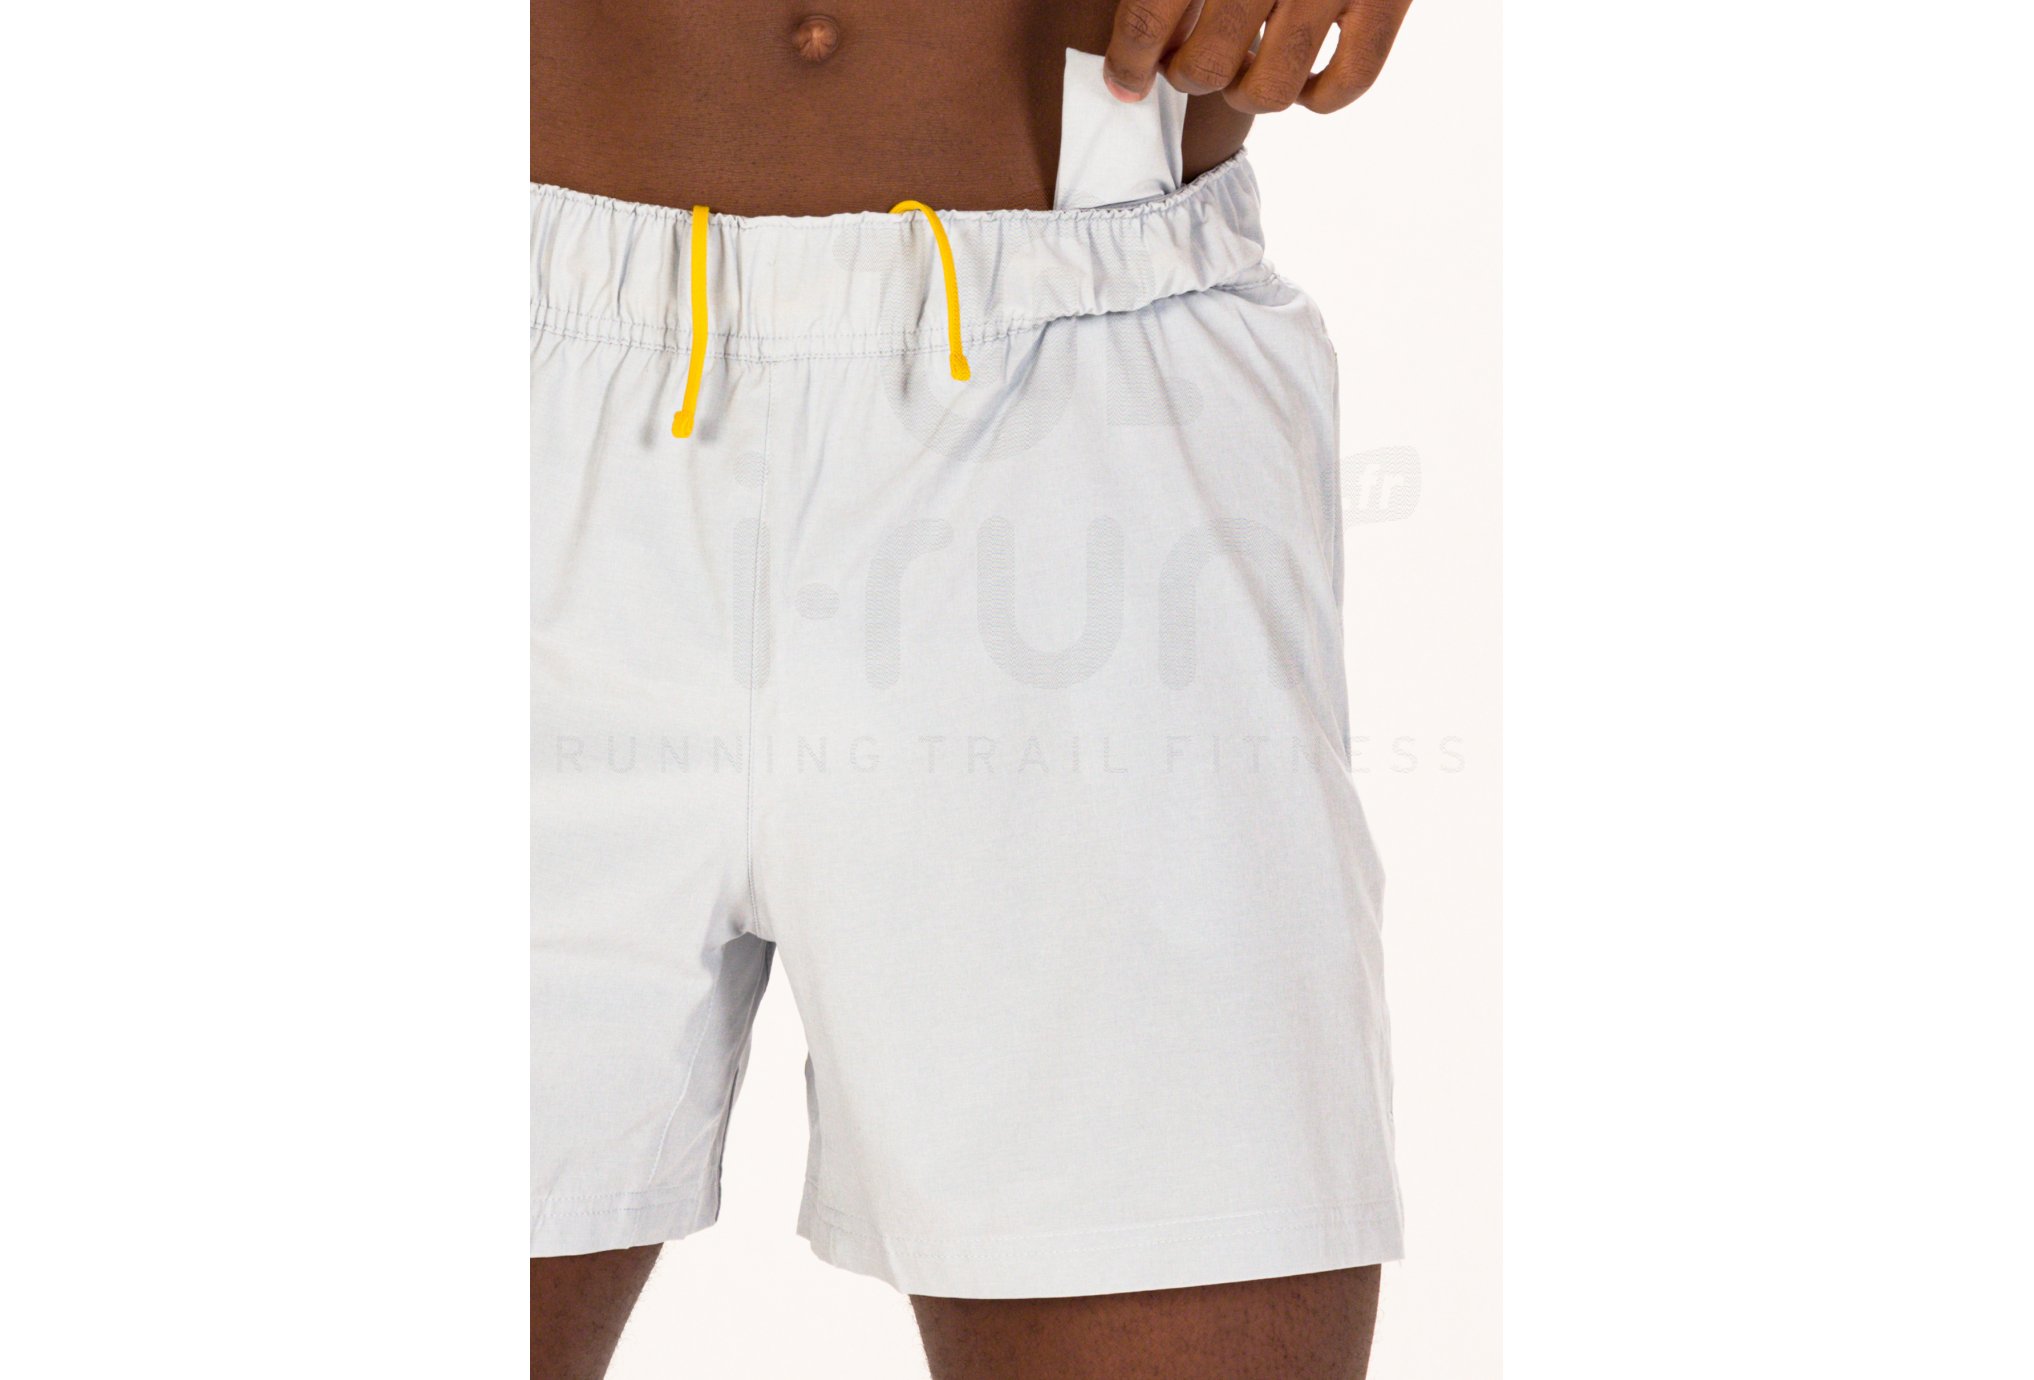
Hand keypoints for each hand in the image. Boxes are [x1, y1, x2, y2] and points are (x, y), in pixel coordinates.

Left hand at [1103, 0, 1412, 113]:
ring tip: (1239, 70)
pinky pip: (1347, 82)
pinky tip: (1299, 76)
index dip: (1129, 60)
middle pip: (1208, 64)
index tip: (1125, 81)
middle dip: (1186, 75)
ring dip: (1244, 94)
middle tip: (1185, 61)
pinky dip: (1315, 97)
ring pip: (1270, 89)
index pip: (1150, 13)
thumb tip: (1144, 24)